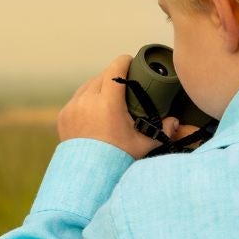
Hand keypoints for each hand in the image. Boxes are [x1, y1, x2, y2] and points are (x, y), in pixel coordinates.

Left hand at [56, 54, 197, 158]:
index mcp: (108, 103)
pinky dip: (85, 100)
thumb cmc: (116, 160)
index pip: (116, 69)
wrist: (87, 177)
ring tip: (109, 94)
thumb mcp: (142, 145)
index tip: (131, 61)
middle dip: (113, 76)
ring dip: (99, 86)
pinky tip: (93, 107)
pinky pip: (76, 99)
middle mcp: (88, 100)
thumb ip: (161, 131)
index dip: (125, 61)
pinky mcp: (63, 116)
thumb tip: (175, 121)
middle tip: (124, 83)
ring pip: (88, 85)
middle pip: (102, 75)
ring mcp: (73, 107)